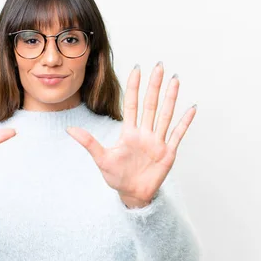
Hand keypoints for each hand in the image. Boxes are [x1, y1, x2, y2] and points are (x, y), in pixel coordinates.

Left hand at [66, 62, 196, 206]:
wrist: (132, 194)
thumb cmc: (116, 177)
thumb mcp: (101, 159)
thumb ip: (88, 143)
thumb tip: (69, 130)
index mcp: (129, 133)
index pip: (132, 104)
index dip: (134, 87)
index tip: (136, 68)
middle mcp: (145, 133)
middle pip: (150, 105)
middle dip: (154, 85)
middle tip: (159, 66)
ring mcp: (157, 141)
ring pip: (165, 115)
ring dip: (170, 98)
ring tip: (175, 80)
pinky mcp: (168, 153)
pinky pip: (178, 134)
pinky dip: (185, 122)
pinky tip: (191, 108)